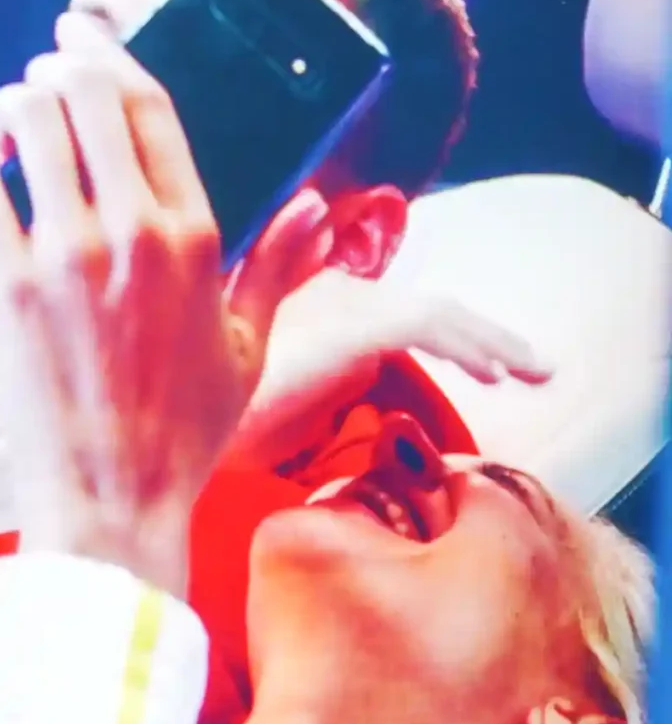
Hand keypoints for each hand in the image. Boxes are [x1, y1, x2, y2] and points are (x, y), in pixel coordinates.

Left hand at [0, 13, 334, 592]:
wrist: (114, 494)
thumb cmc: (187, 429)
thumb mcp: (251, 345)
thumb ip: (280, 267)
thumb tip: (321, 208)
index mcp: (196, 236)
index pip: (152, 110)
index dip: (114, 61)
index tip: (88, 42)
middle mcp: (132, 231)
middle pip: (87, 100)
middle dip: (58, 68)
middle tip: (42, 72)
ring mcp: (65, 255)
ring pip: (29, 130)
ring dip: (13, 106)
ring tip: (7, 117)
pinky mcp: (6, 285)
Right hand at [237, 270, 550, 463]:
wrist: (187, 434)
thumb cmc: (214, 423)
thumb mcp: (274, 394)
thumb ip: (319, 377)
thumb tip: (363, 367)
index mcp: (305, 300)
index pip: (395, 309)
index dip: (450, 333)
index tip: (488, 365)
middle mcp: (325, 290)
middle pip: (423, 306)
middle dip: (483, 335)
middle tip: (535, 368)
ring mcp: (339, 303)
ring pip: (435, 312)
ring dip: (489, 340)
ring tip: (533, 371)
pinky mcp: (354, 326)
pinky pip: (426, 327)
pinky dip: (465, 344)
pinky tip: (495, 373)